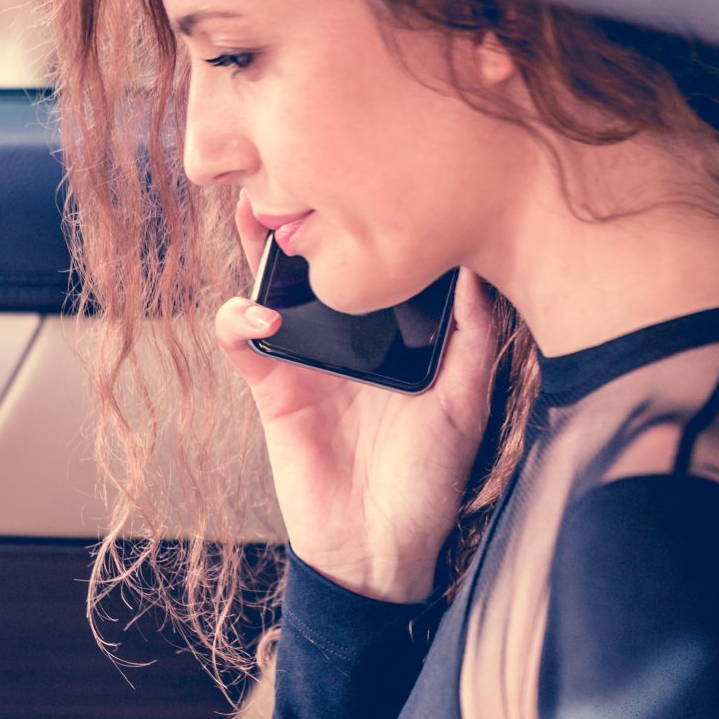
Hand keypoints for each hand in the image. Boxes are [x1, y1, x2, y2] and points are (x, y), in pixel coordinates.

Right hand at [217, 192, 499, 602]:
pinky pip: (241, 340)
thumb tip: (479, 270)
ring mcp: (305, 359)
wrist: (380, 552)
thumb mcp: (465, 405)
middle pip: (315, 260)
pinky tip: (261, 316)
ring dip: (257, 248)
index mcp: (394, 332)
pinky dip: (239, 319)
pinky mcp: (271, 390)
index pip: (372, 260)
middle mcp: (347, 336)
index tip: (367, 173)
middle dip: (301, 213)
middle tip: (294, 166)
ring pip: (269, 284)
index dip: (362, 216)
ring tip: (258, 218)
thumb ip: (473, 341)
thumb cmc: (427, 484)